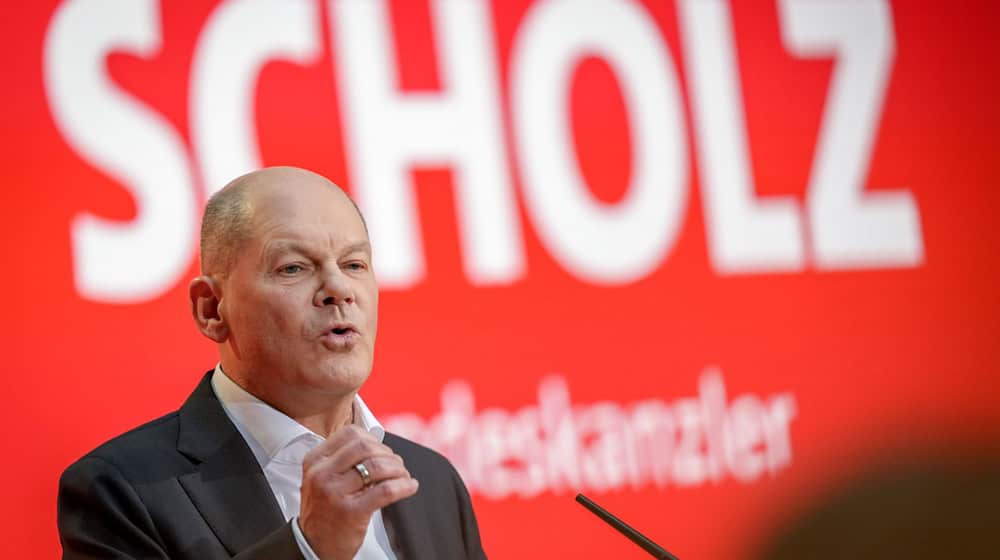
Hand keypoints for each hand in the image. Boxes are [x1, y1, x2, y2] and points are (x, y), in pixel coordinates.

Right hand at [298, 425, 418, 559]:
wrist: (314, 547)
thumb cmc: (324, 512)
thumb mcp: (321, 479)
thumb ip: (342, 460)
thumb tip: (377, 445)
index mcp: (315, 461)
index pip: (350, 434)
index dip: (373, 439)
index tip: (382, 450)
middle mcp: (322, 474)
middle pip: (365, 446)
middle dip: (387, 453)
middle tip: (396, 465)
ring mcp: (335, 493)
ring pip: (377, 466)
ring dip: (398, 469)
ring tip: (403, 477)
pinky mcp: (351, 512)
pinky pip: (386, 490)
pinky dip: (403, 486)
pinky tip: (409, 487)